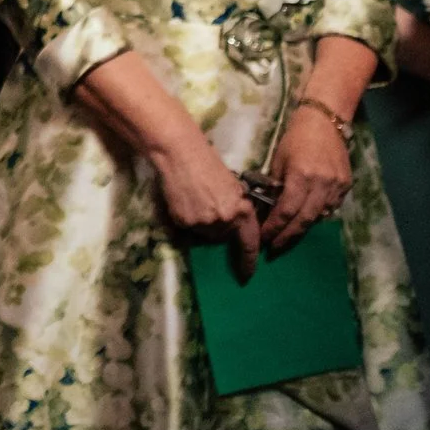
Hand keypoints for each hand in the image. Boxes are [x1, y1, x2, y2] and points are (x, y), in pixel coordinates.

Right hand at [151, 135, 260, 281]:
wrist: (180, 154)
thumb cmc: (207, 163)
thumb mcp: (232, 186)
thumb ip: (236, 207)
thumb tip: (233, 222)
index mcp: (242, 210)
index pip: (249, 242)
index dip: (248, 261)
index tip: (247, 275)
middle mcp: (226, 221)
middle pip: (221, 236)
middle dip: (215, 226)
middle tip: (205, 205)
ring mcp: (205, 223)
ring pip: (202, 233)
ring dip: (198, 222)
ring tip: (191, 199)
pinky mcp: (185, 222)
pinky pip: (185, 229)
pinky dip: (182, 218)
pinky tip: (181, 200)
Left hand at [261, 110, 351, 252]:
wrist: (324, 123)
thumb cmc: (295, 139)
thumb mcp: (278, 160)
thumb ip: (275, 185)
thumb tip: (265, 209)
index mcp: (301, 176)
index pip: (286, 210)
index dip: (275, 227)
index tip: (264, 238)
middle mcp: (321, 184)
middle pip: (305, 219)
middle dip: (288, 236)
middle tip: (275, 248)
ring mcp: (337, 186)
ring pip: (320, 216)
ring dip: (303, 228)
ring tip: (288, 237)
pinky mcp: (346, 186)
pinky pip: (331, 207)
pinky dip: (318, 215)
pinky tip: (306, 220)